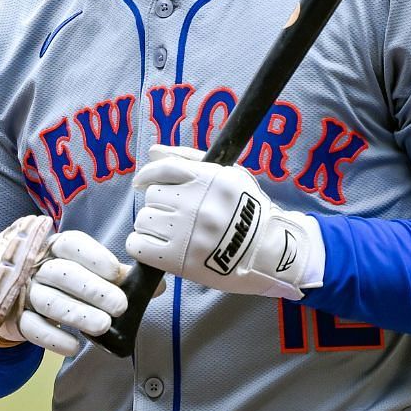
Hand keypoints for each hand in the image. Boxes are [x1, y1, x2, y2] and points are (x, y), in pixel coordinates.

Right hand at [0, 217, 147, 357]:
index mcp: (53, 247)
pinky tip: (74, 346)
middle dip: (92, 290)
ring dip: (75, 313)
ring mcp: (22, 292)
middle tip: (120, 306)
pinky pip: (31, 327)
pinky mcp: (15, 318)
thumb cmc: (60, 279)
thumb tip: (156, 287)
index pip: (70, 244)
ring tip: (103, 327)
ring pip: (47, 300)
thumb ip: (116, 277)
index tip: (113, 270)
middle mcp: (35, 266)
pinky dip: (53, 338)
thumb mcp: (85, 270)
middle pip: (61, 274)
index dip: (91, 255)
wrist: (8, 294)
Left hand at [127, 144, 322, 299]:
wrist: (271, 254)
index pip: (162, 169)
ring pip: (144, 220)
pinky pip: (139, 245)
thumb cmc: (249, 213)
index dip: (148, 176)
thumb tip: (153, 151)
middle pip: (152, 196)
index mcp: (209, 179)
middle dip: (160, 205)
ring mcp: (187, 232)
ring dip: (152, 226)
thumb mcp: (230, 177)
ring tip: (172, 234)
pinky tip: (158, 248)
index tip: (142, 183)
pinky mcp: (179, 259)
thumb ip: (189, 159)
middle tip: (176, 216)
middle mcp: (197, 204)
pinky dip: (143, 246)